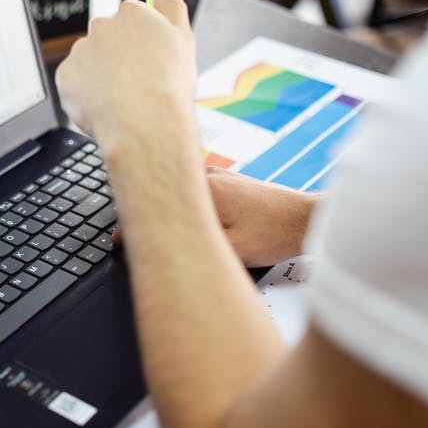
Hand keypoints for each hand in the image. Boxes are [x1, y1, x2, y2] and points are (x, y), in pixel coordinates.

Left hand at [55, 0, 196, 147]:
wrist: (144, 125)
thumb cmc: (168, 87)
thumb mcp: (183, 39)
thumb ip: (172, 6)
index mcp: (132, 13)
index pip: (132, 21)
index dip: (142, 45)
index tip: (149, 62)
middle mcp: (102, 25)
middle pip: (109, 39)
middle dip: (119, 57)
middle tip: (137, 84)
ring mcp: (81, 50)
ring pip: (90, 60)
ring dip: (101, 74)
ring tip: (122, 99)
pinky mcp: (65, 75)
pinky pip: (74, 83)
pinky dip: (86, 93)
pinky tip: (104, 106)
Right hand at [114, 167, 318, 266]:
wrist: (307, 219)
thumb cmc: (275, 234)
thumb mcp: (232, 252)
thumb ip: (195, 250)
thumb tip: (164, 252)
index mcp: (204, 190)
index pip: (156, 202)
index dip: (132, 225)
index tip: (120, 241)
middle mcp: (209, 176)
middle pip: (163, 188)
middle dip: (144, 210)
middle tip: (129, 232)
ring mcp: (220, 176)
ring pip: (178, 186)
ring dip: (164, 202)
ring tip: (151, 221)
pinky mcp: (231, 181)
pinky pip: (194, 187)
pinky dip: (181, 198)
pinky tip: (181, 212)